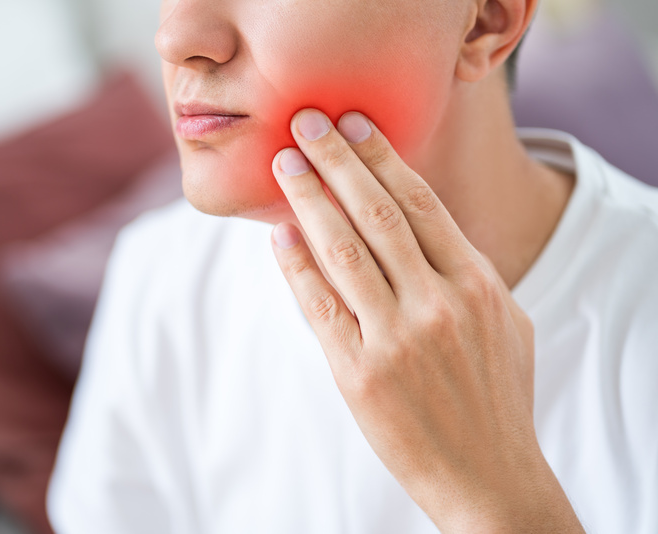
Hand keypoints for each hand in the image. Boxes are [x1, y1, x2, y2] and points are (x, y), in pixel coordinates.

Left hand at [269, 109, 583, 532]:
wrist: (487, 475)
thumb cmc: (495, 393)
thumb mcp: (503, 321)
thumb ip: (463, 270)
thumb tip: (419, 222)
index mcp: (476, 283)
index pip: (420, 203)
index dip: (381, 157)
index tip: (354, 123)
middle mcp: (436, 303)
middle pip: (376, 212)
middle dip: (336, 161)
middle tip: (305, 122)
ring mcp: (396, 338)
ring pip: (342, 250)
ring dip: (308, 200)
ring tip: (283, 164)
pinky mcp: (359, 372)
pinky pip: (320, 305)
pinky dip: (297, 265)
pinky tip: (280, 234)